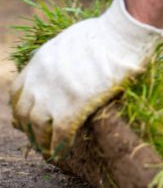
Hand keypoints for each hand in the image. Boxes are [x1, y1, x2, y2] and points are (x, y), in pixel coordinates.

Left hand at [10, 0, 162, 158]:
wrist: (119, 37)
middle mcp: (39, 80)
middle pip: (23, 111)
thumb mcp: (73, 39)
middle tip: (37, 137)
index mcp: (40, 61)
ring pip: (37, 127)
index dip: (22, 106)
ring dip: (41, 141)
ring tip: (49, 150)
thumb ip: (66, 55)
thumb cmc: (106, 34)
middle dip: (27, 127)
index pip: (18, 90)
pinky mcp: (72, 108)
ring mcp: (53, 95)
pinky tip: (63, 153)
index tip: (28, 116)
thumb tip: (75, 60)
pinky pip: (60, 135)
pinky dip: (59, 146)